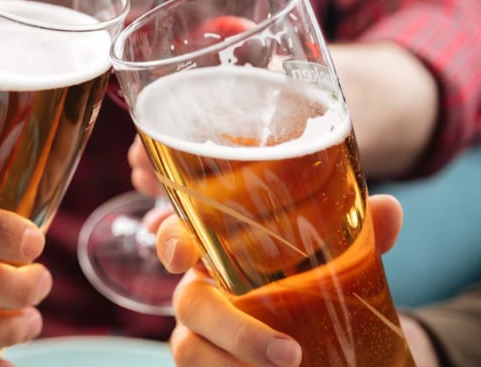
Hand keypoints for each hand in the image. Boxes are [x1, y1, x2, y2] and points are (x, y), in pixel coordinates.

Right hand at [155, 194, 403, 366]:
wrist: (317, 332)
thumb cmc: (305, 283)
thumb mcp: (332, 258)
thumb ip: (354, 233)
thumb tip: (390, 210)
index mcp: (216, 253)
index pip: (178, 236)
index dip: (171, 243)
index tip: (182, 257)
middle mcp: (199, 292)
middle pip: (189, 304)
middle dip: (233, 330)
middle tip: (289, 353)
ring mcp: (198, 334)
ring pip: (190, 349)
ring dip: (233, 364)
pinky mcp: (205, 365)